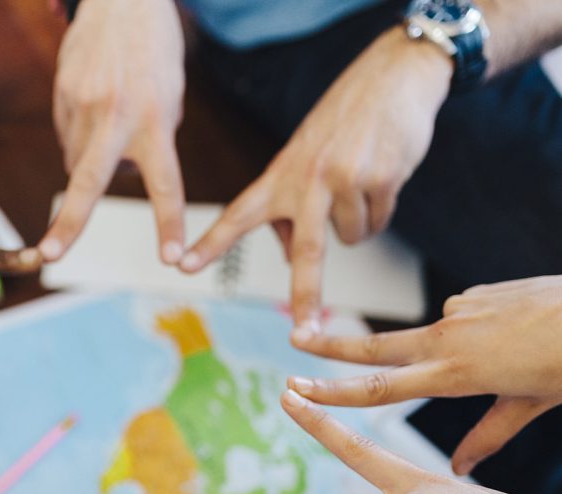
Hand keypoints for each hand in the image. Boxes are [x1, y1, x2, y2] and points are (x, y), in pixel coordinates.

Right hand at [41, 0, 185, 263]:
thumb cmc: (155, 54)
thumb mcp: (171, 99)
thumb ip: (151, 141)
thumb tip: (116, 175)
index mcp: (154, 120)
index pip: (165, 183)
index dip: (167, 224)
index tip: (171, 259)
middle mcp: (116, 117)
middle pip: (89, 182)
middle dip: (69, 223)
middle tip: (51, 255)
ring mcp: (82, 105)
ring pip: (78, 161)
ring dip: (91, 161)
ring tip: (112, 120)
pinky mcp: (61, 95)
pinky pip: (68, 136)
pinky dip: (81, 135)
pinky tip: (95, 106)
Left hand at [180, 28, 452, 328]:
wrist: (395, 76)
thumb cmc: (343, 123)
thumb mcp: (305, 157)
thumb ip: (291, 204)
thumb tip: (288, 252)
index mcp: (280, 175)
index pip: (238, 215)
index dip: (210, 243)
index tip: (182, 266)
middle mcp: (307, 178)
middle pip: (305, 251)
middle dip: (304, 297)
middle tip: (302, 334)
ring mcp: (343, 179)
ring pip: (351, 238)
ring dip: (357, 222)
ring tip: (358, 179)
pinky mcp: (380, 178)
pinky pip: (379, 220)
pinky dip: (381, 208)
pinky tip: (381, 175)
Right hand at [287, 275, 561, 474]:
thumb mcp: (533, 405)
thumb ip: (491, 433)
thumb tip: (459, 467)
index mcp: (459, 371)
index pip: (379, 386)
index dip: (332, 390)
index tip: (296, 387)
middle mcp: (450, 337)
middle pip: (375, 346)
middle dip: (330, 346)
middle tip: (295, 339)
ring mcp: (462, 309)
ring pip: (431, 337)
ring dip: (449, 353)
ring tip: (516, 359)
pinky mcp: (477, 293)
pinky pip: (462, 317)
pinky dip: (476, 333)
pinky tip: (515, 334)